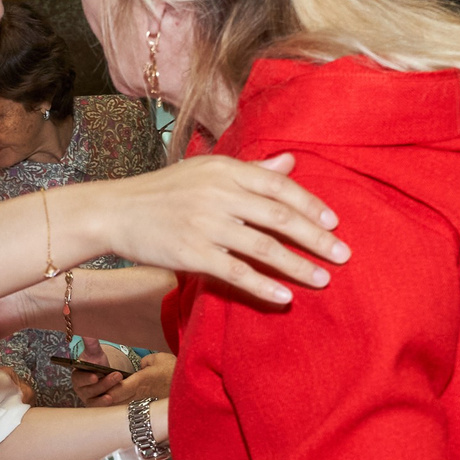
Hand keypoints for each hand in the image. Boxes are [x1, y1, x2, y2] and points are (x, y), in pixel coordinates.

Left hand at [74, 353, 174, 405]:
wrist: (192, 386)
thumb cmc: (176, 371)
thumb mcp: (158, 359)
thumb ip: (145, 362)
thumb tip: (140, 366)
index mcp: (140, 381)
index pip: (117, 389)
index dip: (104, 391)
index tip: (94, 389)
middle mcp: (140, 395)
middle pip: (116, 401)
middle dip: (103, 401)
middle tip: (92, 399)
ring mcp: (145, 403)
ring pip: (123, 407)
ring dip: (112, 407)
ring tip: (101, 405)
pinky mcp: (149, 408)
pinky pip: (133, 409)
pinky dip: (124, 409)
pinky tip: (118, 409)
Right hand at [87, 154, 346, 303]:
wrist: (115, 211)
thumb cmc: (164, 191)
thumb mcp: (207, 172)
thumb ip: (251, 170)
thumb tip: (291, 163)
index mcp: (226, 170)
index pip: (280, 187)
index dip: (311, 205)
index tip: (335, 224)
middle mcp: (219, 194)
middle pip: (280, 217)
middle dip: (317, 238)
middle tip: (343, 255)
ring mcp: (206, 224)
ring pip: (264, 247)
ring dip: (298, 265)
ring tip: (322, 279)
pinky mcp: (191, 253)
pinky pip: (236, 272)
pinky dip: (263, 286)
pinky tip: (284, 297)